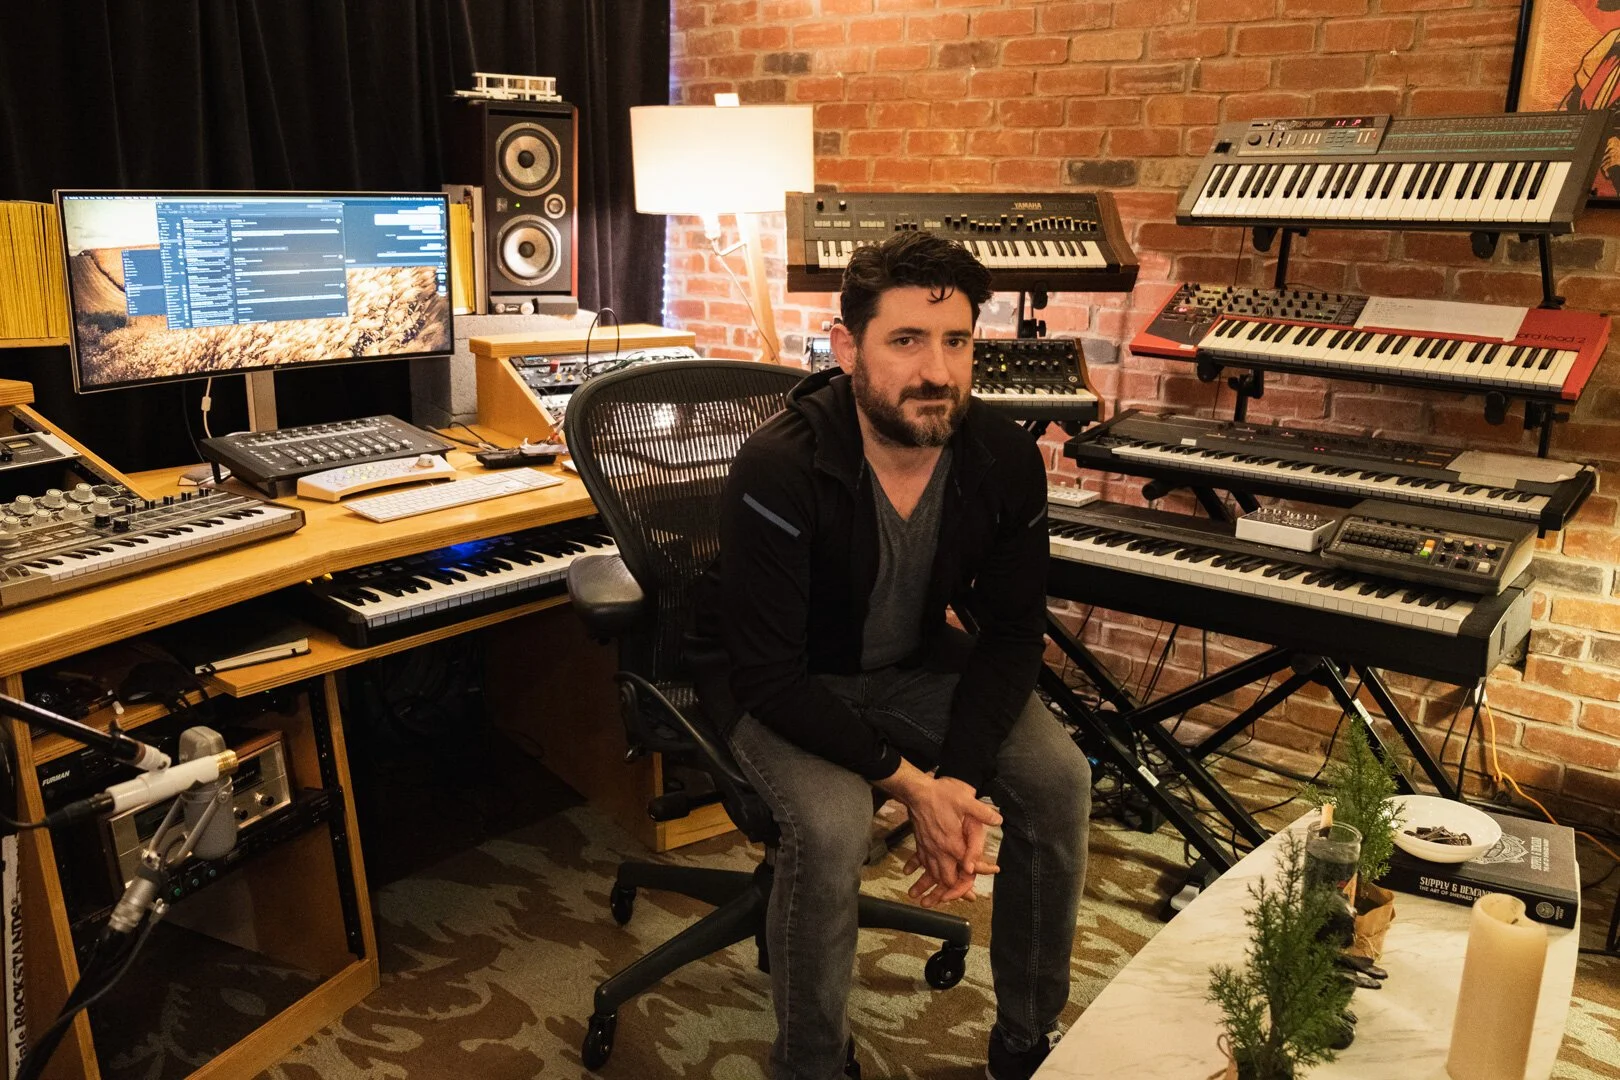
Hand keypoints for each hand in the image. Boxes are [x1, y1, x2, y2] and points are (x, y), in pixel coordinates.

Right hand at [879, 762, 1000, 906]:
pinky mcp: (920, 843)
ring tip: (944, 894)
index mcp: (952, 843)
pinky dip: (926, 871)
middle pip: (947, 878)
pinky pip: (923, 863)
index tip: (991, 872)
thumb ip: (982, 812)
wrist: (916, 791)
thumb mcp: (965, 800)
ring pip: (933, 874)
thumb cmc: (940, 795)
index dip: (979, 873)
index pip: (966, 867)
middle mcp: (939, 850)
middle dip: (956, 889)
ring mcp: (928, 848)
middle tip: (967, 895)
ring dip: (939, 885)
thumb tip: (998, 819)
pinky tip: (926, 873)